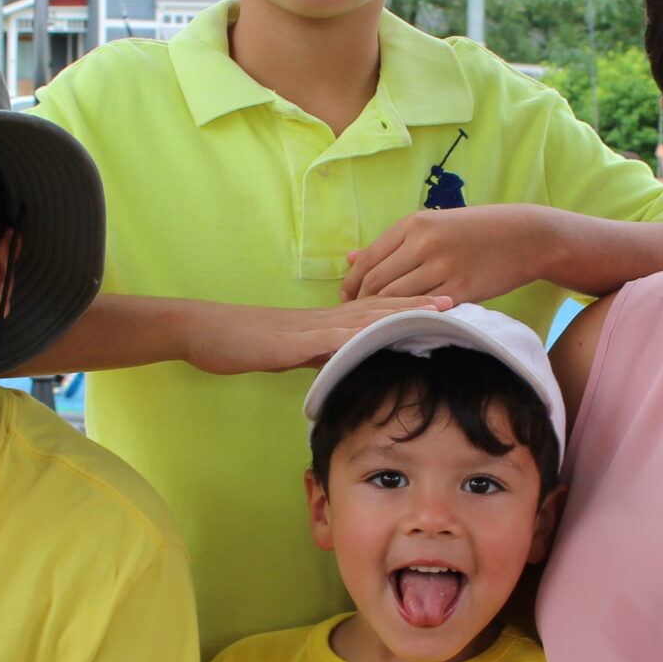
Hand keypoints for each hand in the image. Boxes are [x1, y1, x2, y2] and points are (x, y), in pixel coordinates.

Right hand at [185, 295, 453, 374]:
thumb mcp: (290, 353)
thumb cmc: (241, 343)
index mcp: (325, 323)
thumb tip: (345, 362)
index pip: (376, 311)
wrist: (203, 332)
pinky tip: (385, 337)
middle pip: (380, 307)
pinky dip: (361, 337)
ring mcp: (310, 328)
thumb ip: (319, 354)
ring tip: (437, 310)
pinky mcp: (294, 342)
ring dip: (403, 313)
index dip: (410, 306)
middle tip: (459, 298)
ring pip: (365, 317)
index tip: (444, 305)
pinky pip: (333, 337)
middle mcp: (324, 319)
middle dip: (420, 303)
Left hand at [342, 205, 564, 302]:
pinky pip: (424, 309)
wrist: (526, 236)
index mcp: (414, 223)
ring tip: (379, 323)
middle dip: (363, 303)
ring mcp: (443, 267)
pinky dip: (410, 318)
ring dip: (384, 314)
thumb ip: (392, 244)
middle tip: (359, 317)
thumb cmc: (477, 231)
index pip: (368, 259)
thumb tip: (349, 257)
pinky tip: (407, 324)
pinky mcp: (461, 289)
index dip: (352, 283)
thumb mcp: (433, 225)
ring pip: (396, 299)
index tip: (348, 299)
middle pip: (377, 282)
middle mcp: (424, 243)